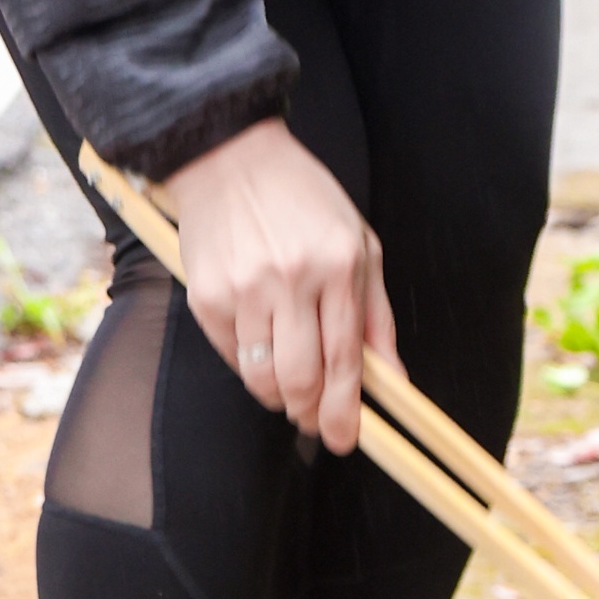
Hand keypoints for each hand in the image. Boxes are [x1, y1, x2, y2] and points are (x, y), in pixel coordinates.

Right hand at [162, 118, 393, 453]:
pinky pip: (231, 356)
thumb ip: (376, 316)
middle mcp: (291, 279)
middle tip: (316, 422)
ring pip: (262, 377)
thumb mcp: (360, 245)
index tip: (347, 440)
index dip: (347, 411)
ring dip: (279, 397)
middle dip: (311, 414)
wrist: (232, 159)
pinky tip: (262, 352)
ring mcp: (244, 289)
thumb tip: (393, 379)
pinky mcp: (205, 296)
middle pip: (301, 380)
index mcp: (339, 266)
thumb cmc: (305, 200)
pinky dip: (250, 368)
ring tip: (290, 388)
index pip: (346, 360)